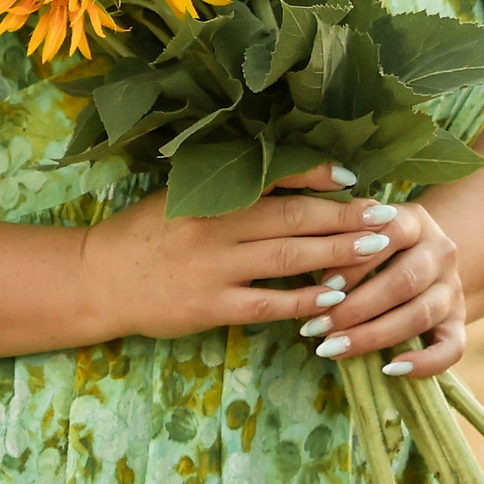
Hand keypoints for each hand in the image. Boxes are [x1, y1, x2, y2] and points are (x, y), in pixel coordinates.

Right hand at [77, 163, 401, 342]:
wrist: (98, 278)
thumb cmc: (146, 232)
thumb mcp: (182, 196)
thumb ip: (228, 190)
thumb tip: (290, 180)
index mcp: (210, 194)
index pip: (273, 178)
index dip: (316, 176)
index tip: (354, 176)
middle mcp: (215, 226)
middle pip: (292, 218)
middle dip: (343, 216)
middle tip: (385, 215)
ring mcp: (213, 268)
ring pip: (286, 258)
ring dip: (335, 253)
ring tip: (374, 249)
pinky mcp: (209, 307)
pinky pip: (266, 303)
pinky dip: (302, 300)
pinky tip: (333, 298)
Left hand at [293, 200, 465, 377]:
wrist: (424, 260)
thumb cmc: (375, 246)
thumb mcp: (362, 231)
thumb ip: (341, 238)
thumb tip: (302, 262)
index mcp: (416, 221)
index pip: (390, 235)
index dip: (356, 261)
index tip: (322, 285)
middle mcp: (440, 252)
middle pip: (404, 281)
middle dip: (356, 307)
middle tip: (316, 327)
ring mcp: (452, 289)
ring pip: (421, 314)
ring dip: (373, 335)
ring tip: (332, 349)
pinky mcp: (460, 322)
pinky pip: (452, 348)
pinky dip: (424, 363)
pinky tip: (389, 369)